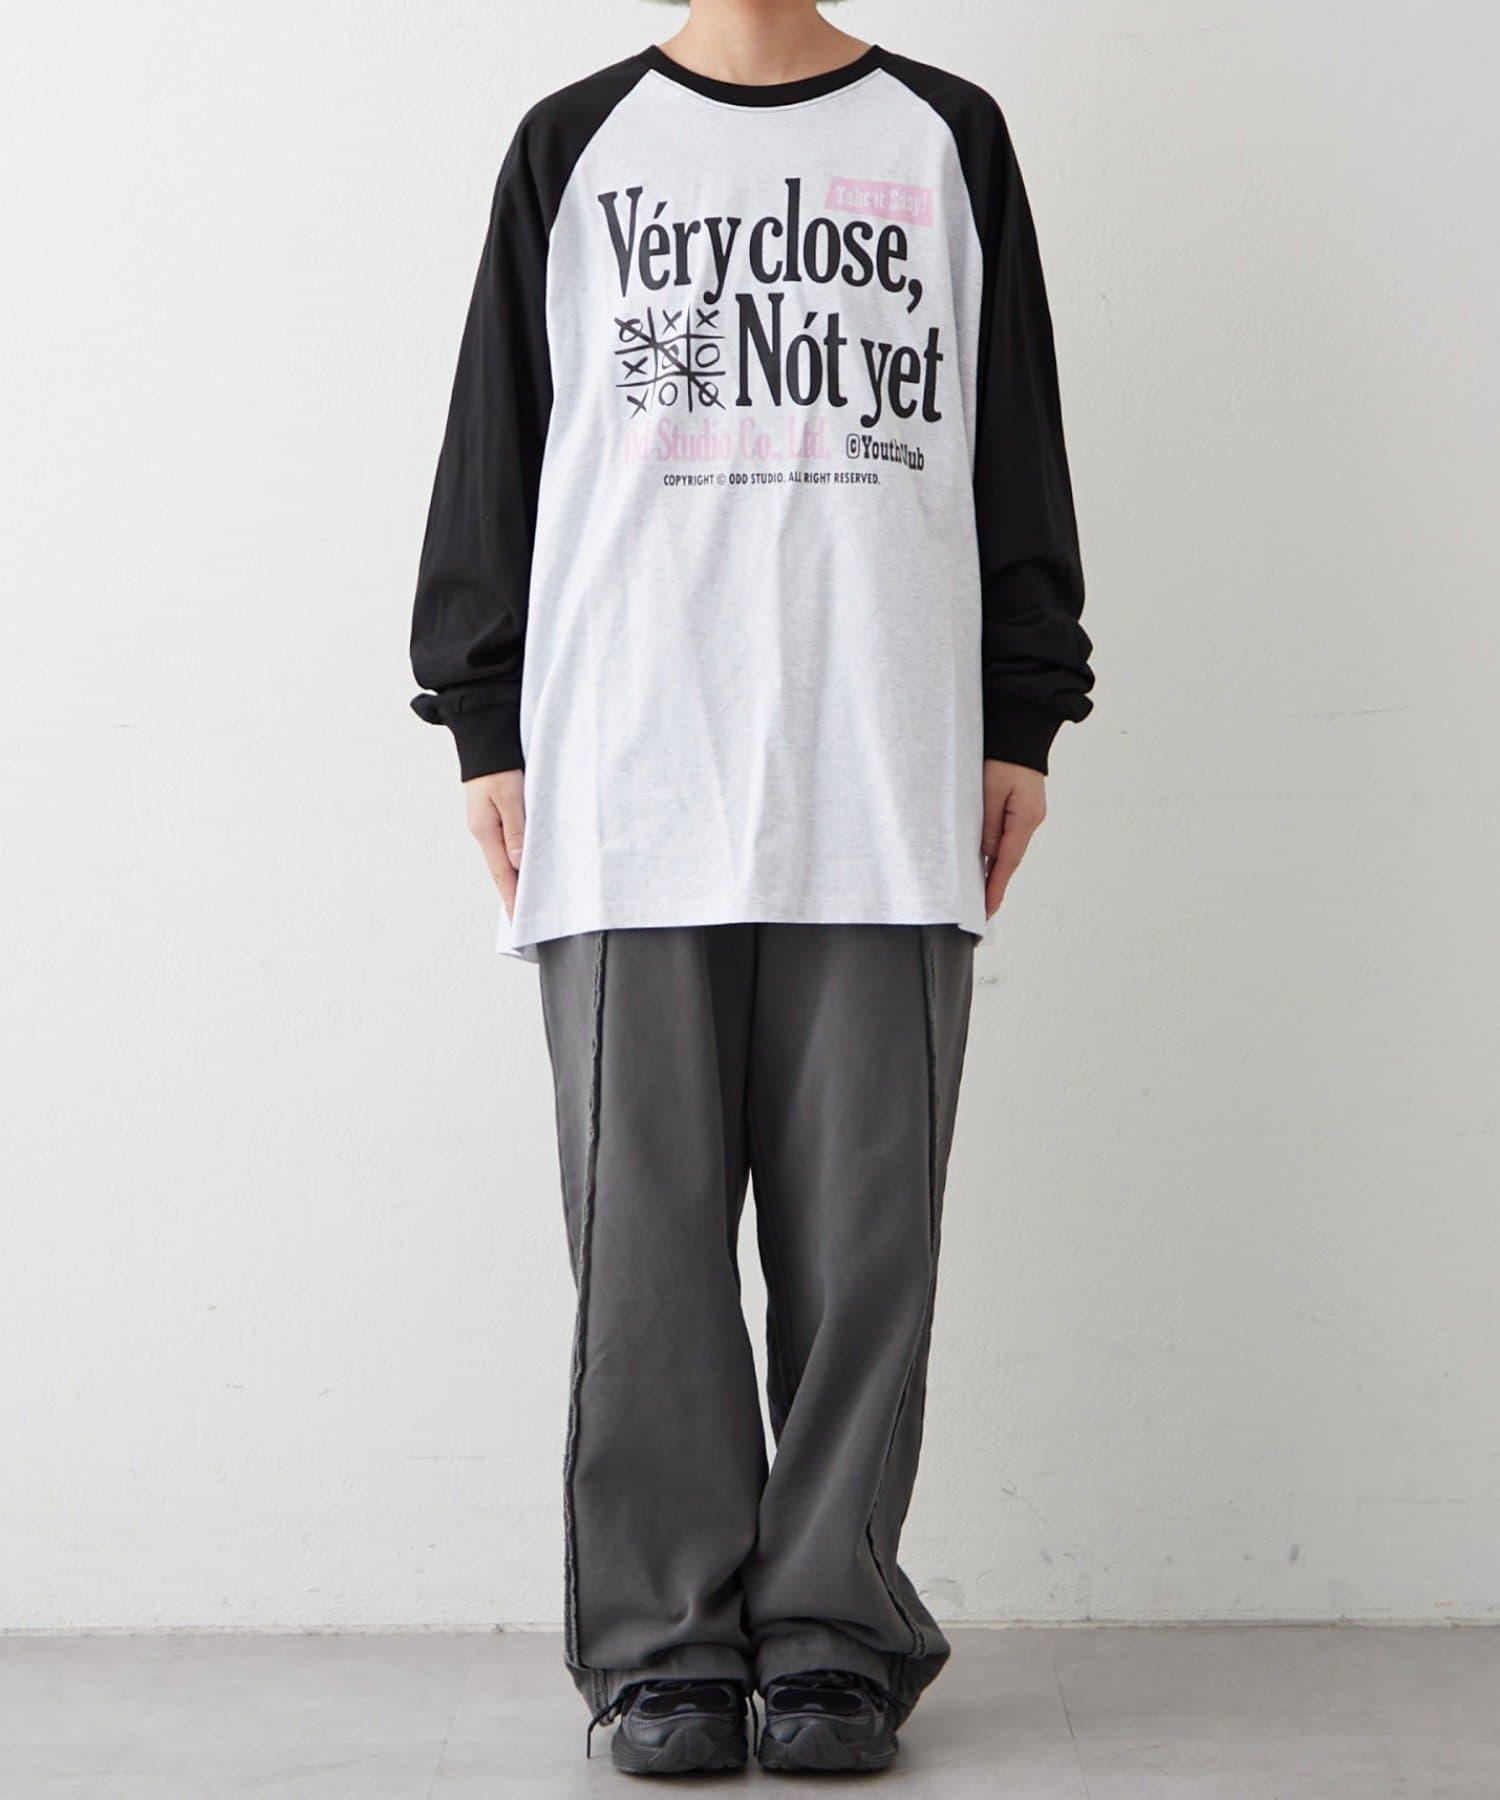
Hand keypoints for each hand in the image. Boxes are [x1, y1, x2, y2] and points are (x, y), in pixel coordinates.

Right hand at [464, 770, 525, 918]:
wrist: (484, 735)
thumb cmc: (497, 762)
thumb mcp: (509, 794)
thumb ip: (516, 829)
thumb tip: (518, 863)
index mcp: (485, 829)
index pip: (501, 872)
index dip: (511, 896)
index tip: (518, 919)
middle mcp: (484, 830)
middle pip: (500, 869)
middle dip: (511, 893)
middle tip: (523, 917)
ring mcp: (487, 822)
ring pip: (503, 857)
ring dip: (513, 876)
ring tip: (525, 898)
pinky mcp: (493, 813)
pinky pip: (505, 843)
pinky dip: (513, 858)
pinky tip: (522, 864)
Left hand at [982, 760, 1046, 916]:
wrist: (1021, 726)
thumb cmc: (1004, 753)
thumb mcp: (989, 789)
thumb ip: (987, 823)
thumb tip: (986, 852)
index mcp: (1025, 817)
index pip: (1007, 861)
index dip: (995, 887)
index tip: (987, 909)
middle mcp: (1031, 818)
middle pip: (1010, 858)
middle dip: (995, 883)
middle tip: (982, 908)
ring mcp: (1028, 813)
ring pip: (1008, 847)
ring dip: (995, 867)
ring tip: (981, 890)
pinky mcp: (1021, 806)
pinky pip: (1007, 834)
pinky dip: (997, 849)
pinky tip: (986, 859)